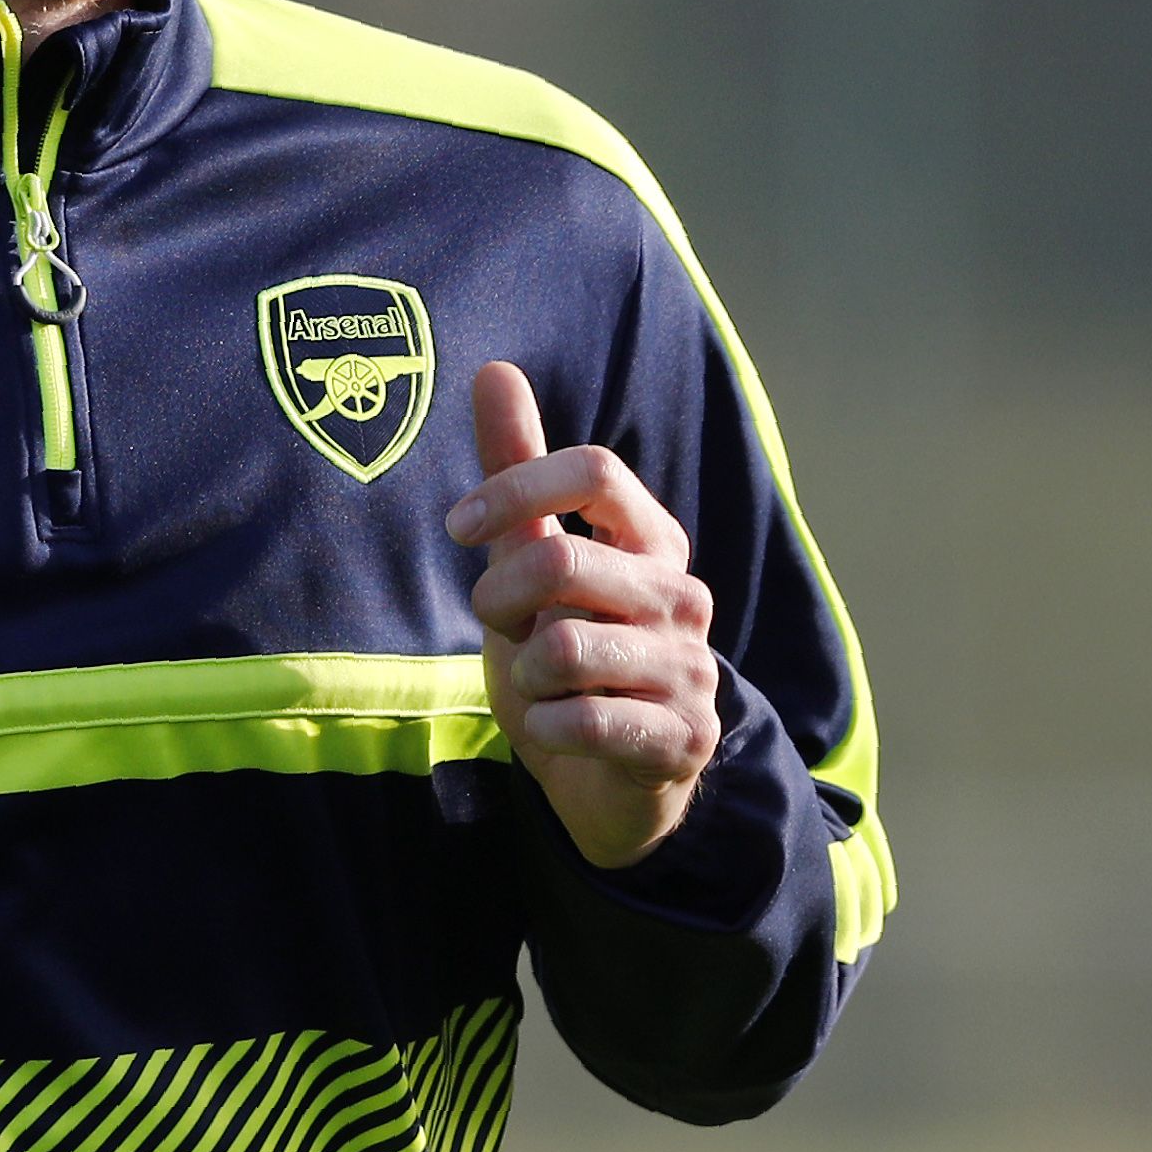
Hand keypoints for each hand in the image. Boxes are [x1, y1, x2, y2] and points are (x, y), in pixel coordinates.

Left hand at [443, 361, 720, 870]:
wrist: (612, 783)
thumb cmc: (569, 661)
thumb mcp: (533, 564)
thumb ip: (518, 472)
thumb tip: (494, 367)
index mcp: (652, 541)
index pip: (594, 470)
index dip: (514, 489)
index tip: (461, 526)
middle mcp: (683, 596)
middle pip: (561, 560)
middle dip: (499, 600)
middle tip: (500, 627)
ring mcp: (691, 668)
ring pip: (560, 650)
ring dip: (523, 677)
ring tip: (542, 688)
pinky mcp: (683, 738)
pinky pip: (578, 722)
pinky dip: (543, 730)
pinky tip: (559, 732)